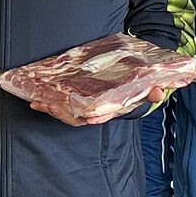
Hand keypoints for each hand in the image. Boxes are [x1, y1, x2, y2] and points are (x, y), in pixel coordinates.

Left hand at [30, 85, 165, 126]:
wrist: (133, 79)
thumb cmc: (139, 84)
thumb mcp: (150, 87)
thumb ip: (153, 91)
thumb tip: (158, 92)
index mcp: (114, 107)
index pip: (105, 115)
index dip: (97, 117)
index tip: (89, 117)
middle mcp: (99, 110)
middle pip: (80, 116)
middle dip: (64, 113)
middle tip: (49, 106)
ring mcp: (88, 107)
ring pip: (68, 113)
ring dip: (53, 109)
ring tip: (38, 103)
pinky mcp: (79, 101)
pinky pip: (63, 106)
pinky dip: (51, 104)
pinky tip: (38, 100)